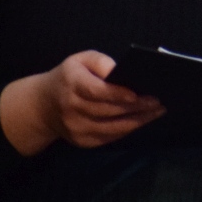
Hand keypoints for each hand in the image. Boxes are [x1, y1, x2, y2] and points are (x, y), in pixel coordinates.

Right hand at [0, 50, 164, 155]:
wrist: (42, 105)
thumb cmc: (69, 77)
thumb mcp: (80, 60)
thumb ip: (100, 62)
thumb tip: (120, 71)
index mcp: (72, 84)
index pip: (97, 91)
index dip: (118, 94)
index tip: (139, 94)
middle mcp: (72, 109)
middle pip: (109, 111)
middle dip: (137, 107)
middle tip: (159, 101)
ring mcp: (76, 128)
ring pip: (113, 127)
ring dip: (138, 120)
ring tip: (157, 111)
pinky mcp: (82, 141)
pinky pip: (110, 137)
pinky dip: (128, 129)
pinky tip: (142, 120)